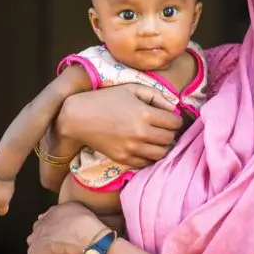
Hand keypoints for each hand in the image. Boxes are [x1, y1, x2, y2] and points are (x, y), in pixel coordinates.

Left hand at [26, 202, 105, 253]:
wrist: (84, 241)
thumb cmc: (83, 223)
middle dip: (45, 248)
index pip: (41, 230)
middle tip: (60, 253)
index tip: (60, 240)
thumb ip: (61, 211)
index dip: (52, 236)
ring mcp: (34, 252)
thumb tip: (58, 215)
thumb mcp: (73, 207)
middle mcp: (34, 235)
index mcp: (42, 221)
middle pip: (37, 244)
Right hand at [56, 84, 182, 167]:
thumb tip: (174, 107)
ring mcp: (132, 148)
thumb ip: (156, 96)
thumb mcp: (131, 89)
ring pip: (161, 154)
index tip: (170, 118)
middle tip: (164, 128)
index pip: (175, 122)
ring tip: (157, 139)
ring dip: (163, 146)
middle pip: (170, 139)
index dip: (175, 120)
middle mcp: (140, 133)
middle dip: (171, 133)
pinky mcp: (123, 159)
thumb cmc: (106, 99)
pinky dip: (150, 157)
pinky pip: (146, 163)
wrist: (78, 117)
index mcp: (144, 113)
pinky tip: (145, 148)